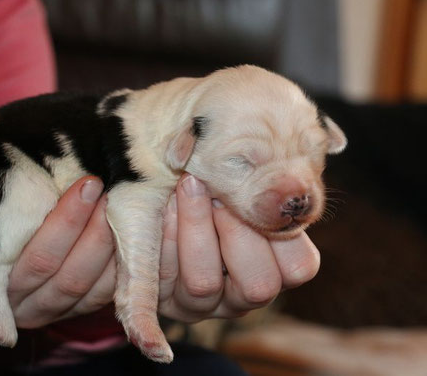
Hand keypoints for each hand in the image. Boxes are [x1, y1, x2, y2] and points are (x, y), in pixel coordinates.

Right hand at [0, 176, 116, 327]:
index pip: (39, 261)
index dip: (67, 224)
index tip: (88, 184)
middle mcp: (28, 308)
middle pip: (71, 274)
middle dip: (94, 226)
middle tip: (107, 183)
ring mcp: (56, 312)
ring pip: (94, 286)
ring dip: (112, 242)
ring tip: (120, 199)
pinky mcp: (78, 309)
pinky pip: (109, 293)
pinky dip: (123, 264)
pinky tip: (131, 228)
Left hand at [158, 174, 320, 321]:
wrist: (160, 205)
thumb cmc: (218, 191)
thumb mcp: (245, 186)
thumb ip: (260, 182)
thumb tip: (269, 157)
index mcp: (277, 270)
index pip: (300, 266)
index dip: (282, 229)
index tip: (260, 188)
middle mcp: (244, 295)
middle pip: (258, 285)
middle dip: (236, 229)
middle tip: (220, 192)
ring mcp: (203, 303)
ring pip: (203, 282)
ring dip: (196, 227)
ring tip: (189, 187)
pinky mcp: (164, 296)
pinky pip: (163, 273)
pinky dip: (166, 233)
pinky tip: (167, 205)